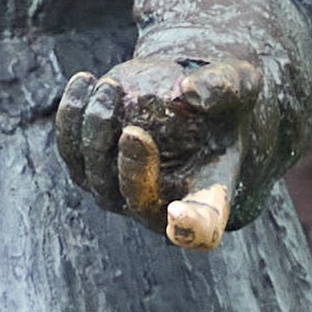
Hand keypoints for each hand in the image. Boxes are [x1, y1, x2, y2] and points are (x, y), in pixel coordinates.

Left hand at [56, 38, 298, 246]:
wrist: (191, 102)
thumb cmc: (225, 102)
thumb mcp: (240, 83)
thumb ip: (222, 86)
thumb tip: (187, 93)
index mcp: (209, 200)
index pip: (203, 229)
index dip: (191, 229)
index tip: (179, 214)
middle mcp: (161, 208)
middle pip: (138, 203)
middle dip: (132, 171)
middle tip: (132, 131)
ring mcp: (120, 194)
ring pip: (95, 176)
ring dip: (96, 131)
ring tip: (109, 87)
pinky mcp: (91, 170)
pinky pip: (72, 151)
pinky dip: (72, 118)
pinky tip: (84, 81)